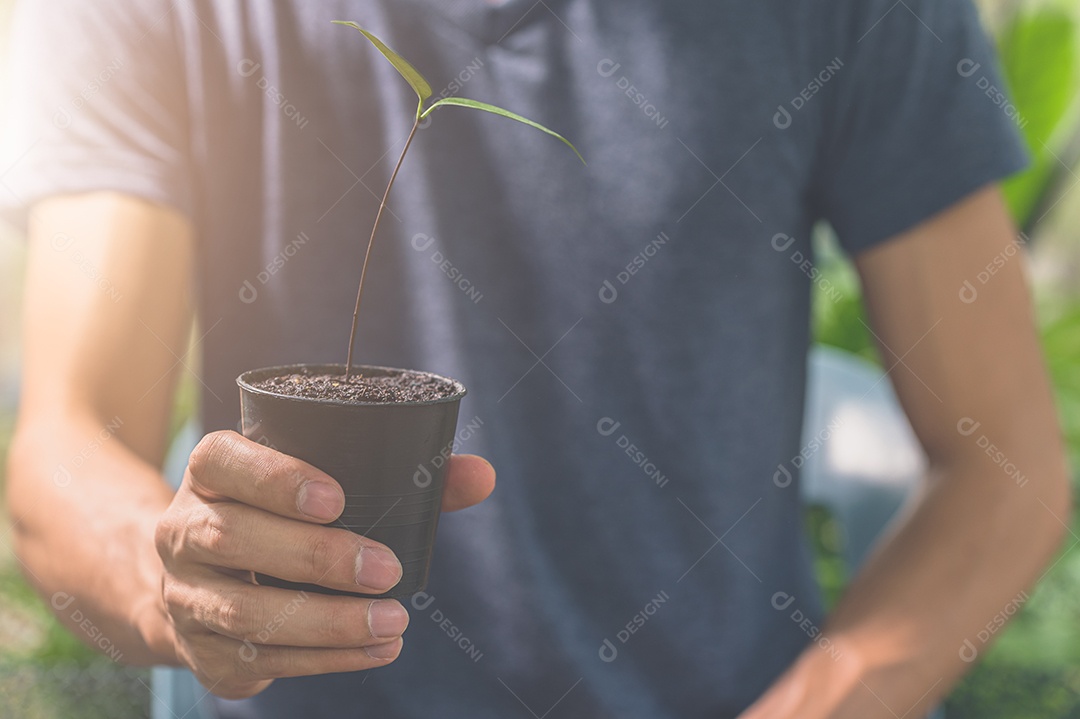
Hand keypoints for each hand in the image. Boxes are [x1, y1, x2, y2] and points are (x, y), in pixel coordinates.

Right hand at [154, 430, 494, 698]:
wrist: (197, 582)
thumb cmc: (282, 519)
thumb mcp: (321, 485)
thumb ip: (403, 477)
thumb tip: (482, 476)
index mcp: (210, 475)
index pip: (224, 462)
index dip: (275, 478)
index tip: (336, 498)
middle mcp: (184, 531)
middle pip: (232, 540)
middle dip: (315, 558)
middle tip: (386, 570)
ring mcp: (187, 596)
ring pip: (244, 612)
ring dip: (325, 622)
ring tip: (393, 622)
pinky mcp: (203, 651)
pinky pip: (261, 660)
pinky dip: (326, 659)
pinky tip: (376, 650)